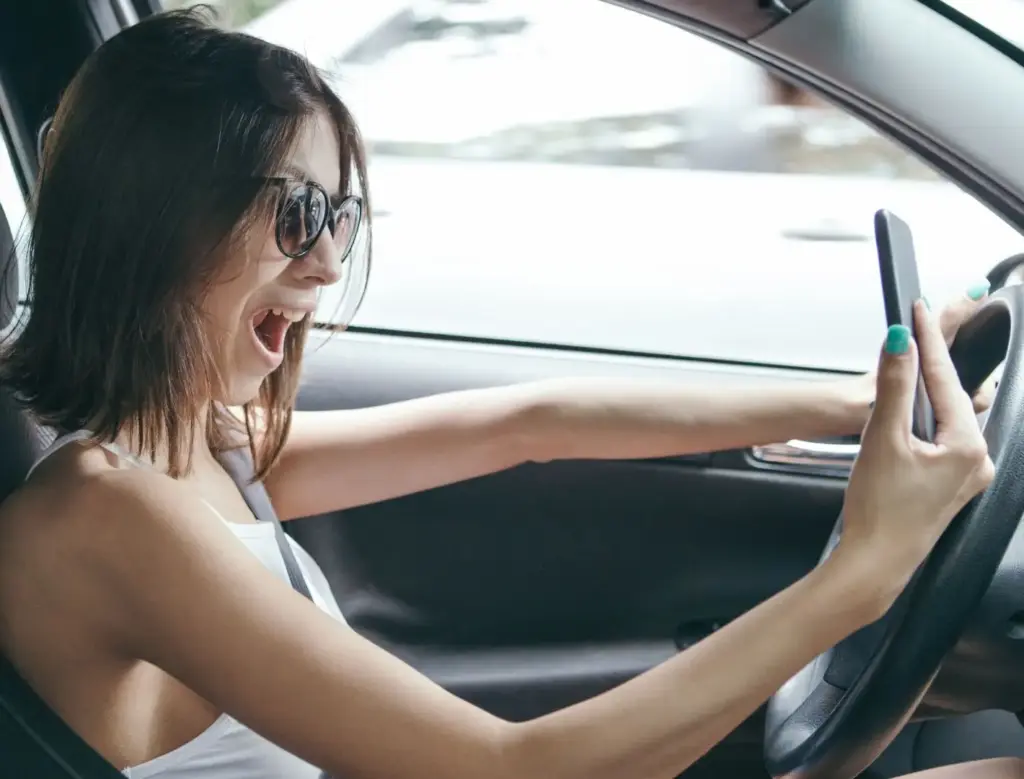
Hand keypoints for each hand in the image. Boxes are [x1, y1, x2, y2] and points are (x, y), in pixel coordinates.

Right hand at [834, 299, 993, 604]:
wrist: (873, 562)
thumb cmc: (880, 510)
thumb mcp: (883, 438)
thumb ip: (894, 385)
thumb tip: (900, 342)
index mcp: (968, 447)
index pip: (945, 380)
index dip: (928, 341)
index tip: (918, 310)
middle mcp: (975, 461)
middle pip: (950, 398)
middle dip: (929, 365)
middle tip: (913, 330)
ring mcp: (964, 477)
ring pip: (946, 420)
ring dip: (925, 394)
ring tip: (908, 365)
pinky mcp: (948, 488)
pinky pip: (941, 440)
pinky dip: (924, 421)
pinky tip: (908, 415)